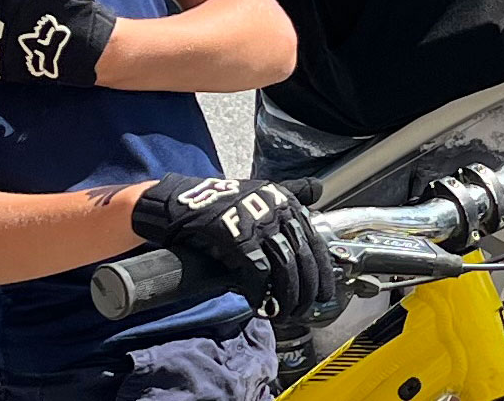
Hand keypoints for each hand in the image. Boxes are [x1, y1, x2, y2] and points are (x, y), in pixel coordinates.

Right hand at [133, 175, 334, 320]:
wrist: (179, 203)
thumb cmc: (220, 206)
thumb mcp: (259, 195)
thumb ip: (289, 196)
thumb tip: (318, 190)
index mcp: (285, 199)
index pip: (314, 241)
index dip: (321, 272)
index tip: (324, 294)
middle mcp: (275, 206)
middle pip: (302, 257)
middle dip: (305, 290)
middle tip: (303, 311)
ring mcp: (255, 220)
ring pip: (284, 266)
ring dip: (286, 296)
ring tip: (283, 313)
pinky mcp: (234, 234)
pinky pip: (257, 270)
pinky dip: (260, 291)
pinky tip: (259, 303)